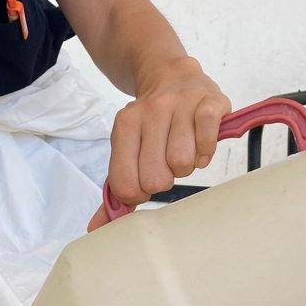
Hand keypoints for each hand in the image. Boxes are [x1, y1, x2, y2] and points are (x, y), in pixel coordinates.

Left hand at [92, 56, 229, 229]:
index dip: (138, 193)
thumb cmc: (150, 125)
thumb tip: (96, 229)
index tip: (144, 181)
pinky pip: (206, 145)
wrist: (174, 76)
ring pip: (183, 164)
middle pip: (156, 178)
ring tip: (183, 150)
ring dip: (186, 166)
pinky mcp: (210, 103)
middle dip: (164, 180)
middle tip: (165, 164)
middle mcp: (150, 112)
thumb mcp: (126, 150)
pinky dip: (205, 153)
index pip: (125, 184)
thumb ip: (113, 191)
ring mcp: (181, 105)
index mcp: (125, 125)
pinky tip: (200, 143)